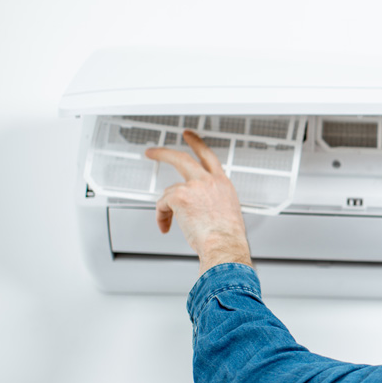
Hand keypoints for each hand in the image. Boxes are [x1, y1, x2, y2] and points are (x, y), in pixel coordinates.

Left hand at [145, 130, 252, 273]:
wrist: (225, 245)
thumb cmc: (227, 236)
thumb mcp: (228, 212)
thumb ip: (214, 202)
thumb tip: (202, 208)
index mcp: (222, 184)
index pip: (208, 157)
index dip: (198, 145)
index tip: (190, 137)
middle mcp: (209, 181)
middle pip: (183, 158)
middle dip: (165, 153)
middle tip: (154, 151)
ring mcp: (194, 186)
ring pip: (169, 190)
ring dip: (165, 206)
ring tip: (167, 220)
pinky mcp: (179, 196)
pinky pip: (162, 205)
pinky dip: (162, 217)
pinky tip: (166, 226)